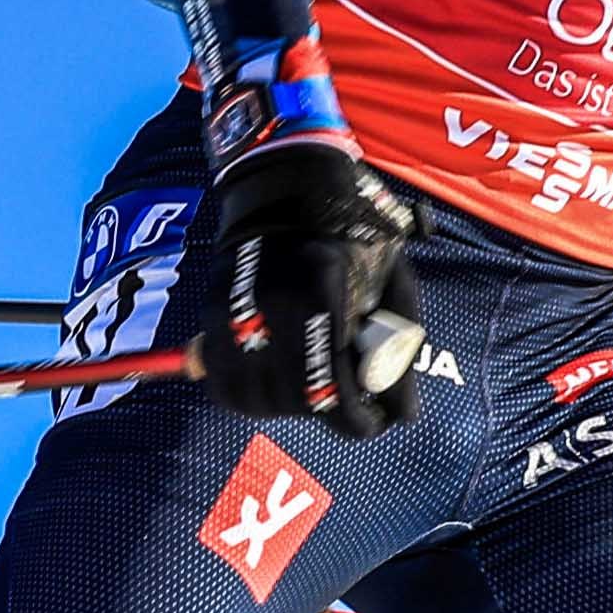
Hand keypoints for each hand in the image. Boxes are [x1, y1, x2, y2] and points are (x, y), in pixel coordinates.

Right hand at [189, 140, 426, 436]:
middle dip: (326, 414)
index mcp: (322, 291)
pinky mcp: (209, 316)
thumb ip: (401, 349)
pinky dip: (250, 398)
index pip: (335, 390)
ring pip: (258, 400)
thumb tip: (404, 416)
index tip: (372, 422)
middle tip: (345, 408)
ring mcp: (234, 310)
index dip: (359, 421)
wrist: (288, 190)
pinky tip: (276, 388)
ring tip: (312, 390)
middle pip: (296, 401)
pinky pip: (223, 385)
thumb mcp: (390, 282)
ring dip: (290, 408)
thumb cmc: (352, 234)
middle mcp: (273, 304)